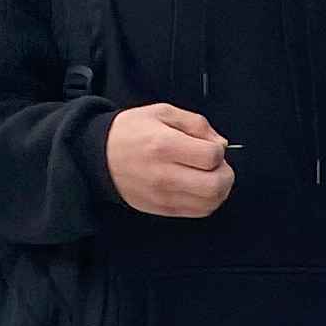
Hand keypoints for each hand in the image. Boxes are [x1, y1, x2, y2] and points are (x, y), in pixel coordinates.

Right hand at [106, 102, 233, 217]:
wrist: (100, 157)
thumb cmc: (129, 133)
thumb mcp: (161, 113)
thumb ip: (196, 124)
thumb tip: (221, 143)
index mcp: (165, 145)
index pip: (211, 156)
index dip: (219, 151)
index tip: (211, 146)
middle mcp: (165, 174)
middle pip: (215, 185)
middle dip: (225, 174)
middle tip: (217, 165)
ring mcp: (164, 195)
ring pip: (210, 203)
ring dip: (219, 190)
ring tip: (209, 176)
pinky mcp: (164, 209)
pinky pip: (198, 213)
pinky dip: (207, 201)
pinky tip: (200, 188)